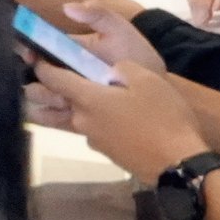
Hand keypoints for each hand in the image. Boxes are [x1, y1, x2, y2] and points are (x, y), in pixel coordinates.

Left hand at [37, 0, 207, 178]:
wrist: (179, 163)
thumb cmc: (163, 117)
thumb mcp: (147, 80)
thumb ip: (121, 68)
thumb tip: (109, 70)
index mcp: (86, 99)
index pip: (51, 78)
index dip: (43, 65)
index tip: (40, 56)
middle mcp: (81, 120)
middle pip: (60, 100)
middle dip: (61, 88)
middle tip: (76, 75)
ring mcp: (92, 139)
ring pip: (77, 117)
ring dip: (83, 106)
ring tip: (105, 97)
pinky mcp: (106, 153)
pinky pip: (95, 130)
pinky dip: (100, 122)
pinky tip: (120, 119)